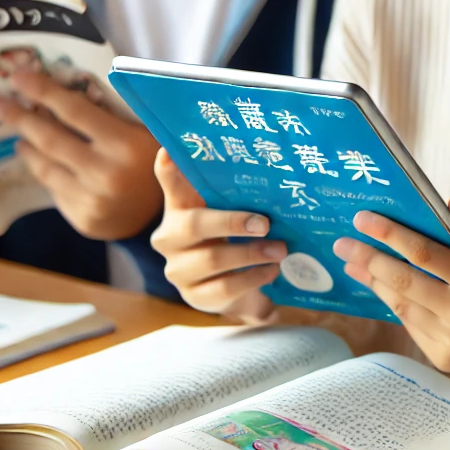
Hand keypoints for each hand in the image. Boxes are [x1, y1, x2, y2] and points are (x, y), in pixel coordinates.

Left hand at [0, 71, 160, 239]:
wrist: (167, 212)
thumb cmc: (155, 159)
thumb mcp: (146, 129)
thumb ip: (116, 109)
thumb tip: (69, 80)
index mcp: (125, 144)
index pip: (75, 111)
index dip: (44, 91)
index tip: (16, 77)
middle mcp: (105, 173)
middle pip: (50, 138)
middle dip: (18, 117)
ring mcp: (91, 199)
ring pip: (46, 166)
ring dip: (27, 146)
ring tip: (18, 136)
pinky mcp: (82, 218)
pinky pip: (54, 189)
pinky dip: (45, 171)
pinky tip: (41, 162)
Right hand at [150, 149, 284, 322]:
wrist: (234, 288)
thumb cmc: (231, 239)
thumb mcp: (231, 213)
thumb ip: (236, 194)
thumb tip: (269, 171)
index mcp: (179, 209)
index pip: (171, 185)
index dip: (169, 170)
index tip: (169, 153)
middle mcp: (170, 238)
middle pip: (194, 225)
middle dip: (232, 223)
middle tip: (266, 224)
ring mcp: (179, 270)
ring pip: (213, 259)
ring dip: (252, 253)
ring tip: (280, 250)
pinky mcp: (194, 297)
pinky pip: (225, 287)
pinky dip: (253, 277)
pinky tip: (272, 270)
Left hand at [333, 198, 449, 433]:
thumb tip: (448, 202)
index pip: (426, 254)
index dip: (391, 234)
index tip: (364, 218)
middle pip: (404, 282)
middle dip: (369, 258)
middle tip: (343, 242)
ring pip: (401, 305)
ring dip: (373, 281)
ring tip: (352, 261)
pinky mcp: (443, 358)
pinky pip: (410, 323)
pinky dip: (393, 301)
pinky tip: (379, 283)